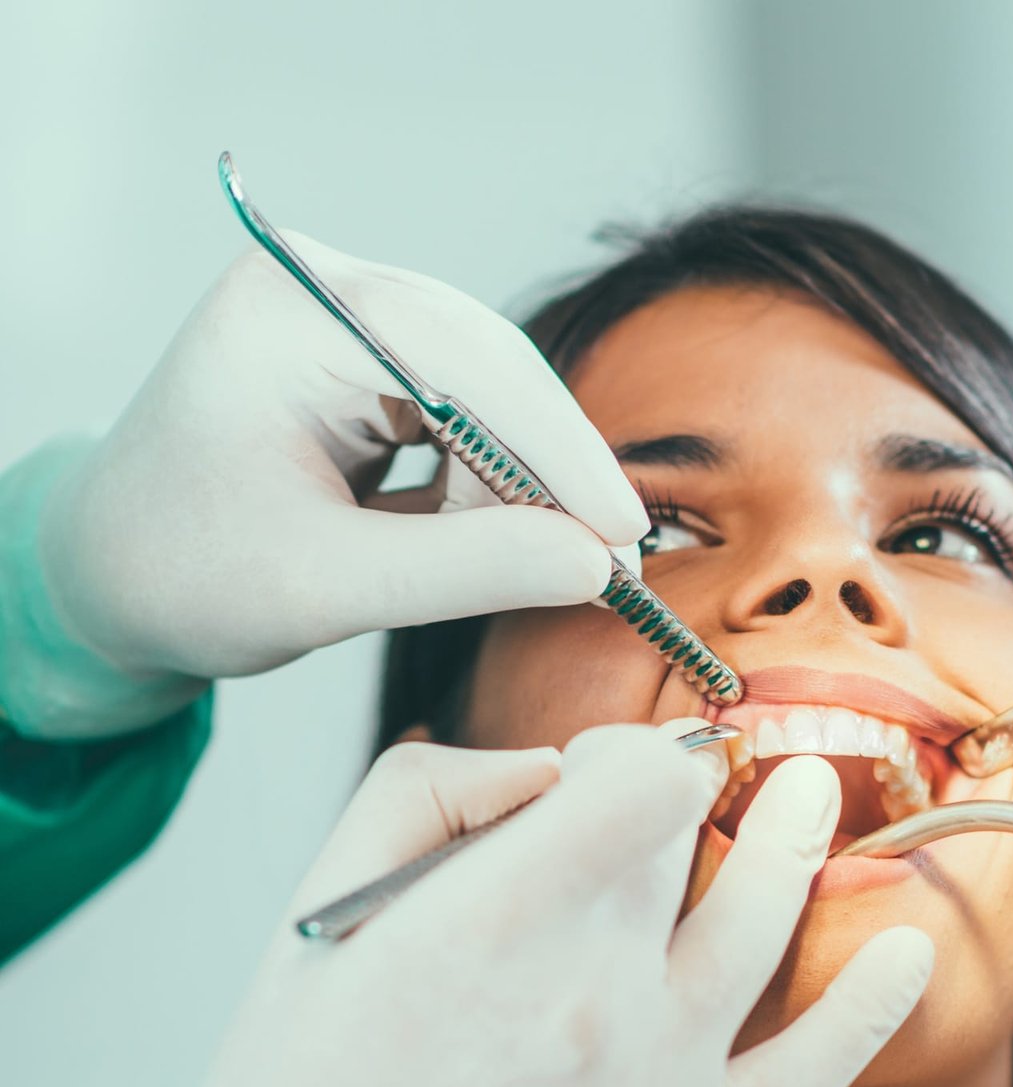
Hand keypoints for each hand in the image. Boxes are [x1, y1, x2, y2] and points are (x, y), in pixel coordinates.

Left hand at [27, 233, 646, 734]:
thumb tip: (597, 565)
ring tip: (516, 569)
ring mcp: (350, 321)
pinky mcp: (371, 362)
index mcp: (288, 317)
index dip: (557, 446)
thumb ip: (467, 572)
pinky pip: (472, 415)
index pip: (462, 357)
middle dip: (550, 473)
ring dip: (519, 487)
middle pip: (492, 366)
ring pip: (495, 394)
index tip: (620, 531)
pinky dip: (491, 486)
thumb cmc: (185, 577)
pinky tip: (478, 539)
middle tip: (604, 571)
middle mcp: (325, 292)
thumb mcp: (325, 588)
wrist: (112, 575)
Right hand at [148, 724, 932, 1086]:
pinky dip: (875, 1002)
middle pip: (686, 837)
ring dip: (796, 838)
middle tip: (653, 802)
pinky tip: (909, 948)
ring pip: (767, 914)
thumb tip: (543, 766)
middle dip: (673, 799)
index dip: (630, 749)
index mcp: (501, 916)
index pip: (643, 776)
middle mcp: (600, 989)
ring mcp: (663, 1076)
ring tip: (808, 795)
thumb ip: (431, 792)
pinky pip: (816, 1066)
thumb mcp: (321, 904)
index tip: (604, 765)